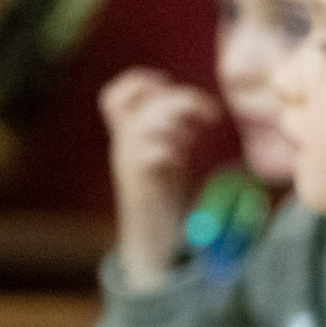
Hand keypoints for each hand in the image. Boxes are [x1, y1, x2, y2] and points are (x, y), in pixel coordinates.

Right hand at [99, 68, 220, 290]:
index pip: (118, 96)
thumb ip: (176, 131)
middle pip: (123, 100)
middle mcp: (125, 146)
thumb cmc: (165, 199)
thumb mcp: (170, 156)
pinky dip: (166, 149)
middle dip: (171, 96)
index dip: (143, 82)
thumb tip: (199, 109)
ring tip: (196, 139)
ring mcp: (130, 166)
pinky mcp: (141, 186)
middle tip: (207, 115)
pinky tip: (180, 158)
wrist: (153, 244)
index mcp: (131, 136)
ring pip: (141, 124)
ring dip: (175, 121)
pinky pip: (146, 155)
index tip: (175, 89)